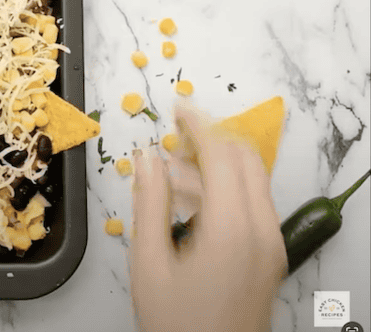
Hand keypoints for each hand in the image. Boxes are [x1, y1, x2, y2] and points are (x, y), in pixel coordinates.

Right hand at [129, 101, 286, 331]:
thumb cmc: (174, 321)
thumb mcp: (148, 261)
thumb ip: (149, 203)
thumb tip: (146, 158)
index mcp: (230, 228)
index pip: (221, 154)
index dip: (197, 124)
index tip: (175, 107)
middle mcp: (261, 230)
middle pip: (245, 160)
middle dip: (212, 138)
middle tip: (175, 132)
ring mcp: (272, 244)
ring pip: (252, 181)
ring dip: (217, 165)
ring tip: (172, 172)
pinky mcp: (271, 256)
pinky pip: (254, 205)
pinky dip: (227, 189)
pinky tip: (190, 202)